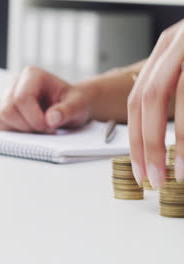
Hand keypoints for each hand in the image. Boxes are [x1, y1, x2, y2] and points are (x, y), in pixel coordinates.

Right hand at [0, 67, 94, 132]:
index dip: (34, 118)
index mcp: (32, 76)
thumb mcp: (79, 105)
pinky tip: (24, 132)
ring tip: (36, 130)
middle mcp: (15, 84)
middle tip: (45, 130)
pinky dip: (7, 133)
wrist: (70, 107)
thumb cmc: (73, 103)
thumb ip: (67, 110)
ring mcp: (4, 98)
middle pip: (7, 110)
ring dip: (18, 131)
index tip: (50, 127)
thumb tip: (51, 118)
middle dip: (27, 127)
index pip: (21, 98)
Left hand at [127, 19, 183, 188]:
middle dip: (149, 143)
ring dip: (182, 139)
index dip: (135, 137)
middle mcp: (179, 41)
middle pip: (151, 97)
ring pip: (182, 94)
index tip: (140, 169)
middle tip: (155, 178)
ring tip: (181, 173)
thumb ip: (177, 99)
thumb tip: (160, 147)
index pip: (137, 99)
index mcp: (167, 49)